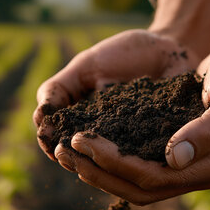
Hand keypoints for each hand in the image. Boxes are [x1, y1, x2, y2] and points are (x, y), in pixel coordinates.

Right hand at [34, 29, 197, 159]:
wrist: (170, 48)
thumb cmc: (126, 54)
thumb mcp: (86, 66)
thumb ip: (60, 88)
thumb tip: (39, 118)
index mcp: (82, 120)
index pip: (57, 137)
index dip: (49, 139)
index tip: (47, 135)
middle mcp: (102, 136)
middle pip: (78, 155)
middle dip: (67, 155)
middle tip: (62, 152)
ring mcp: (127, 143)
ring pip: (104, 161)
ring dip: (92, 162)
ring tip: (85, 155)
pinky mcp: (154, 145)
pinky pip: (139, 156)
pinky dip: (128, 157)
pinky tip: (120, 153)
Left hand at [51, 0, 209, 205]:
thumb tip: (173, 159)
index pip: (156, 178)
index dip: (117, 164)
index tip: (85, 142)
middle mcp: (197, 174)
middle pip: (139, 188)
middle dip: (99, 172)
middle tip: (63, 150)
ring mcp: (185, 167)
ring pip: (134, 183)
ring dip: (99, 171)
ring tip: (66, 151)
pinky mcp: (173, 154)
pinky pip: (136, 166)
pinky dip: (110, 161)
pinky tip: (86, 145)